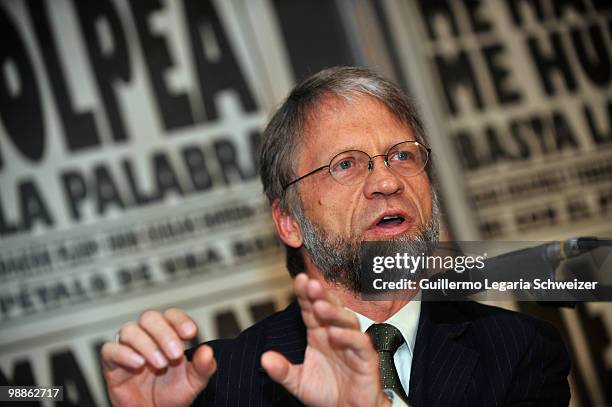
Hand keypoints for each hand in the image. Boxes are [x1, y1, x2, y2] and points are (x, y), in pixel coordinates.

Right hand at [101, 308, 215, 406]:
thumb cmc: (171, 394)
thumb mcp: (193, 382)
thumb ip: (203, 367)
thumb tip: (208, 351)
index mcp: (167, 335)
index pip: (171, 315)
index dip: (180, 320)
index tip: (191, 333)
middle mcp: (147, 337)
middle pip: (149, 317)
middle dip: (164, 333)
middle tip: (175, 354)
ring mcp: (128, 348)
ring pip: (129, 330)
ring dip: (147, 344)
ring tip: (160, 364)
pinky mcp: (111, 364)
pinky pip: (109, 350)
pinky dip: (124, 354)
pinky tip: (138, 364)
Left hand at [261, 274, 389, 406]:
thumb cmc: (327, 392)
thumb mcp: (298, 382)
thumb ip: (282, 370)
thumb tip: (264, 358)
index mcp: (318, 334)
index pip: (311, 309)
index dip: (305, 294)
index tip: (299, 280)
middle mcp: (335, 334)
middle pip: (330, 308)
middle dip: (320, 295)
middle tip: (310, 283)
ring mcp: (352, 344)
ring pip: (346, 320)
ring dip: (334, 312)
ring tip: (320, 305)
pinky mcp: (366, 358)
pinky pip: (359, 343)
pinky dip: (348, 336)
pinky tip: (334, 333)